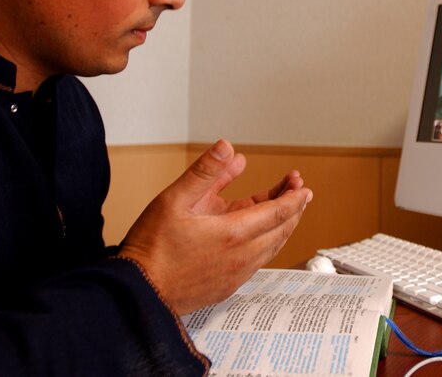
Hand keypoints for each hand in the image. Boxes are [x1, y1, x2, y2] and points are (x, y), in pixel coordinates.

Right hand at [118, 139, 312, 313]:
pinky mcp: (229, 285)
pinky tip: (260, 233)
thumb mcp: (174, 199)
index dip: (294, 198)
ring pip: (272, 247)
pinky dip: (268, 242)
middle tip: (297, 189)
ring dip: (282, 225)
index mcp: (233, 233)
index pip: (277, 212)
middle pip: (281, 230)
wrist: (138, 293)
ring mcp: (237, 274)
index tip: (304, 187)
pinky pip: (259, 261)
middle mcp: (241, 257)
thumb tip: (227, 148)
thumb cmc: (152, 247)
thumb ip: (205, 172)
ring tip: (283, 206)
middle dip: (293, 207)